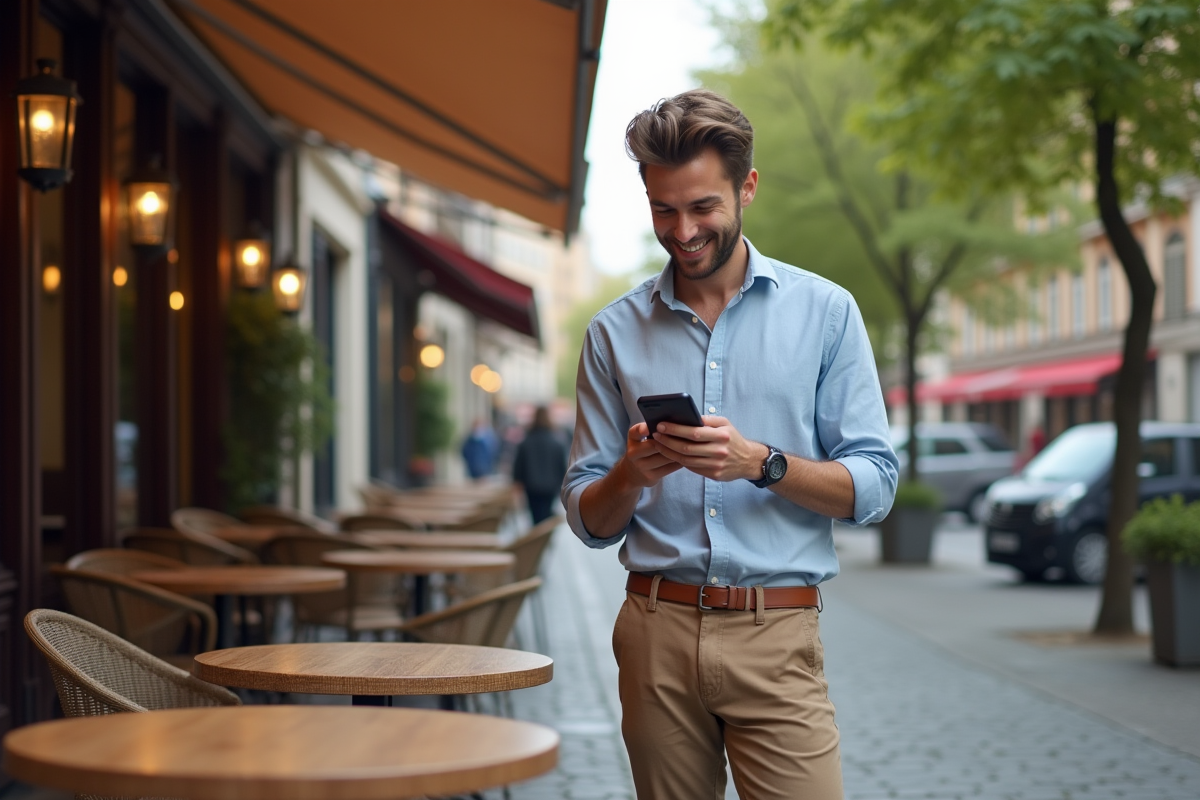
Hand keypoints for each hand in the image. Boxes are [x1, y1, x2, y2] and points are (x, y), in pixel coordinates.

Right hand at [614, 422, 683, 488]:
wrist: (632, 473)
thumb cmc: (642, 450)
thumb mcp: (639, 438)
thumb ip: (649, 429)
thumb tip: (671, 422)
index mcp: (632, 440)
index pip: (636, 432)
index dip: (644, 429)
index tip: (654, 427)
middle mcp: (633, 454)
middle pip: (655, 445)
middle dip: (670, 440)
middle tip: (685, 434)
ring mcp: (642, 467)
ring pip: (665, 457)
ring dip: (678, 450)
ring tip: (689, 444)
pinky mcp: (651, 477)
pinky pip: (670, 468)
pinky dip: (679, 461)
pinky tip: (687, 456)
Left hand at [650, 416, 765, 481]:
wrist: (749, 460)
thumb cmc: (733, 439)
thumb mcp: (725, 424)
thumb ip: (708, 420)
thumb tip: (687, 417)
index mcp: (722, 436)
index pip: (694, 433)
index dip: (675, 430)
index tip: (661, 425)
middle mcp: (719, 451)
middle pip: (687, 448)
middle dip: (668, 441)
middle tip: (655, 435)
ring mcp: (716, 465)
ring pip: (686, 460)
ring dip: (669, 452)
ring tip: (659, 444)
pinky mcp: (714, 475)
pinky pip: (692, 468)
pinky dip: (679, 461)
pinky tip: (670, 453)